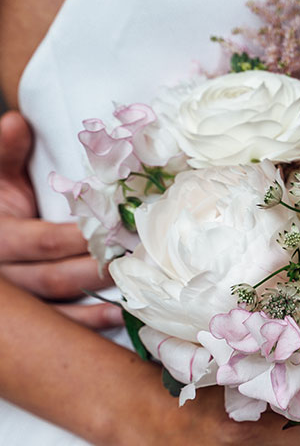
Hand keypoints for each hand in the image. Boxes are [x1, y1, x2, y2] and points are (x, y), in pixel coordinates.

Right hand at [0, 110, 121, 327]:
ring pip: (63, 302)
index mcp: (1, 236)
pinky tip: (121, 314)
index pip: (44, 241)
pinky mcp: (33, 316)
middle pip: (57, 276)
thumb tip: (17, 121)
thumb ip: (7, 153)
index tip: (118, 229)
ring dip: (102, 294)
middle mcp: (7, 273)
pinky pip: (63, 324)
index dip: (80, 238)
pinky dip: (92, 321)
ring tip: (140, 284)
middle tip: (141, 257)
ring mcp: (21, 298)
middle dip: (100, 267)